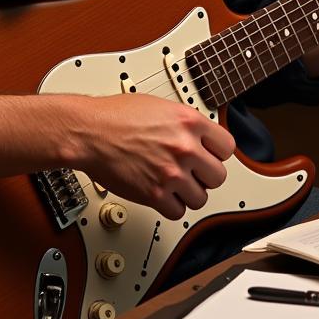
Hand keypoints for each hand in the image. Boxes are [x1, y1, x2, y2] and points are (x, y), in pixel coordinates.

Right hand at [73, 93, 234, 219]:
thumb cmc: (117, 116)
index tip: (209, 156)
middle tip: (192, 172)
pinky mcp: (154, 194)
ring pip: (201, 198)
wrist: (90, 132)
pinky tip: (163, 195)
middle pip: (219, 176)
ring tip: (175, 185)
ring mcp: (171, 172)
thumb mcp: (162, 106)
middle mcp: (185, 147)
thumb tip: (200, 136)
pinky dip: (171, 207)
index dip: (217, 153)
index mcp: (190, 121)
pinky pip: (179, 212)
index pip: (228, 147)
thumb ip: (185, 123)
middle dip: (205, 176)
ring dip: (189, 194)